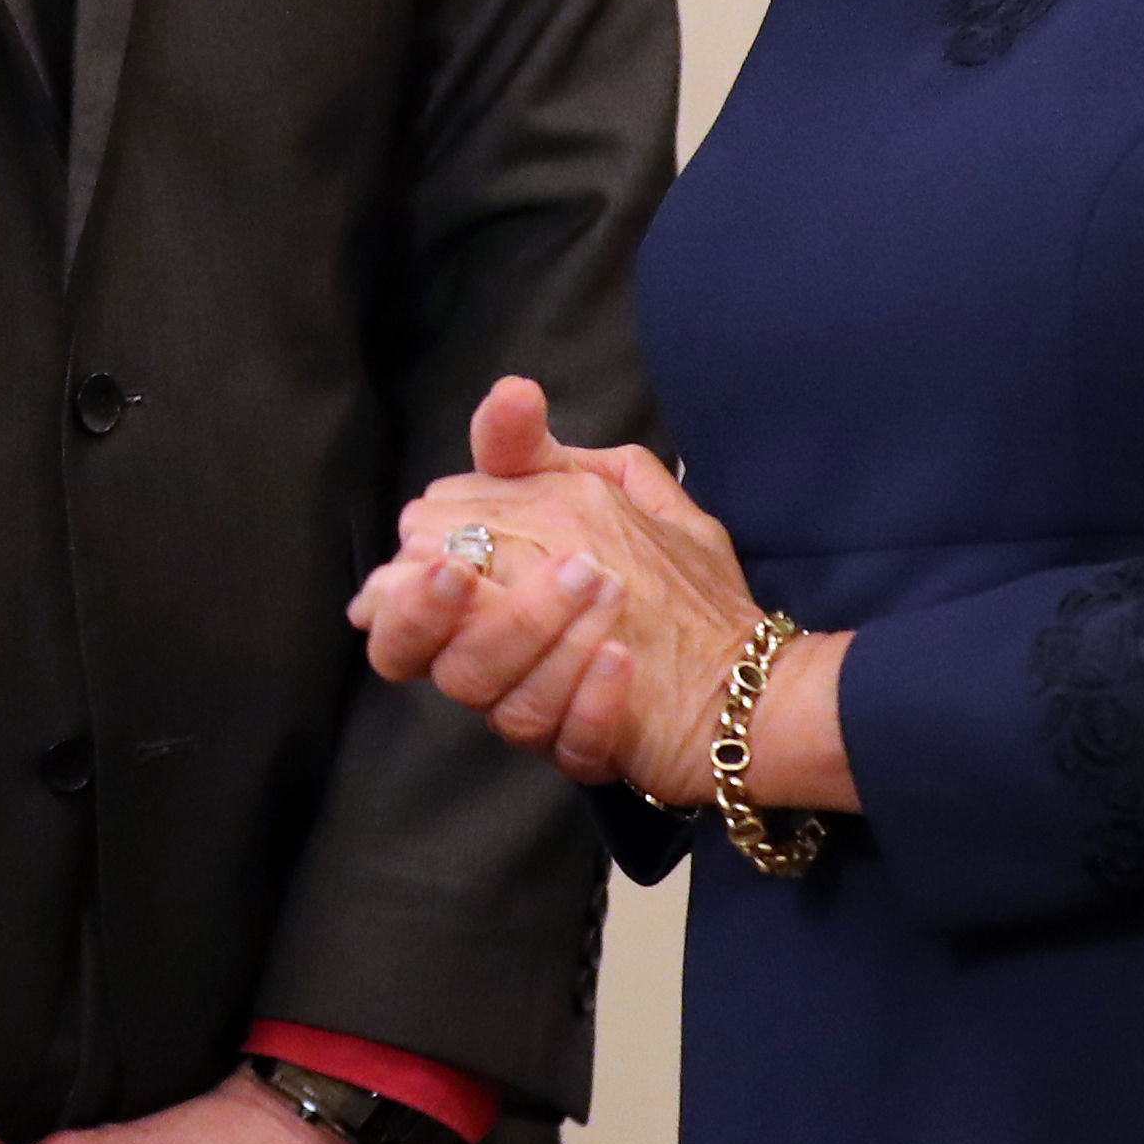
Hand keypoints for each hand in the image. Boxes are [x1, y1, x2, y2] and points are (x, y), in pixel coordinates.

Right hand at [351, 378, 849, 810]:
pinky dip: (591, 702)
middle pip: (422, 661)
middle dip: (477, 610)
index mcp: (476, 597)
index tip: (447, 551)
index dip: (411, 582)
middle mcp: (492, 660)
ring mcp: (536, 713)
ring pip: (496, 701)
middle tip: (559, 565)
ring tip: (609, 590)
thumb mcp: (597, 491)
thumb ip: (534, 450)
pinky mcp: (585, 754)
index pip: (397, 602)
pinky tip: (620, 662)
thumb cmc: (655, 573)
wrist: (745, 662)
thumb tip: (510, 389)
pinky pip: (566, 742)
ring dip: (547, 637)